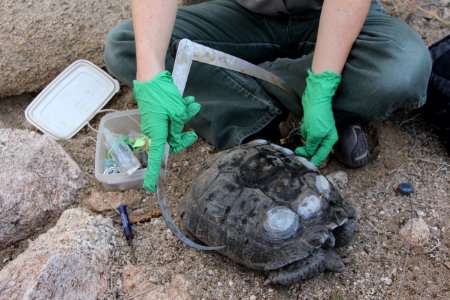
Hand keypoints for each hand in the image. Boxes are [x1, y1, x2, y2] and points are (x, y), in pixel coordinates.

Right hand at [133, 71, 200, 191]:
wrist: (152, 77)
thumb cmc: (162, 94)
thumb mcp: (176, 112)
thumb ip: (178, 126)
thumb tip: (176, 134)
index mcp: (157, 134)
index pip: (156, 158)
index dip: (154, 173)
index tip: (151, 187)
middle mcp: (155, 131)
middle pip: (172, 142)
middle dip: (184, 136)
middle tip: (193, 134)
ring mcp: (156, 123)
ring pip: (174, 128)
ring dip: (185, 118)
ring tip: (192, 105)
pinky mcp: (157, 115)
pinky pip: (171, 119)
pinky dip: (180, 112)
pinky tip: (189, 102)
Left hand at [295, 69, 340, 165]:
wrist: (315, 99)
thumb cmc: (318, 116)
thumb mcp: (315, 134)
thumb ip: (312, 146)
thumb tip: (309, 153)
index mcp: (329, 140)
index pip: (322, 155)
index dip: (314, 161)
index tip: (306, 167)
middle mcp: (325, 137)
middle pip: (315, 149)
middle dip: (307, 150)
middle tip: (297, 152)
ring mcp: (319, 130)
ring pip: (309, 141)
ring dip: (305, 138)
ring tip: (306, 129)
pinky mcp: (312, 125)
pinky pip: (306, 133)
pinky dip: (304, 130)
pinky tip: (305, 124)